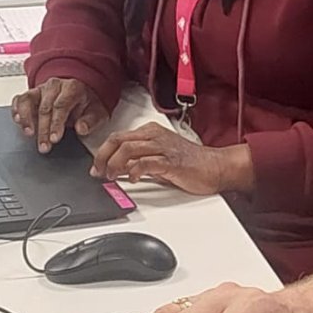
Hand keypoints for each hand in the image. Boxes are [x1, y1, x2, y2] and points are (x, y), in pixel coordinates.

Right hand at [12, 78, 106, 152]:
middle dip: (43, 129)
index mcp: (72, 88)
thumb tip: (82, 129)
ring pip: (28, 100)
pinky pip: (20, 99)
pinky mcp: (31, 93)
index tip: (54, 138)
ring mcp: (41, 89)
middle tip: (44, 146)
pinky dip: (16, 110)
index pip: (61, 106)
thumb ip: (91, 121)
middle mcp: (55, 86)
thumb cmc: (87, 103)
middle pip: (45, 107)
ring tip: (28, 133)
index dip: (56, 123)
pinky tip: (17, 121)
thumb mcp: (97, 112)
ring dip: (26, 118)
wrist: (81, 91)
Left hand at [90, 123, 253, 195]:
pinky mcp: (169, 162)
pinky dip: (134, 171)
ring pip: (127, 149)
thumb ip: (139, 162)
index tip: (97, 167)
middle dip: (102, 157)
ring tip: (112, 176)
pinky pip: (145, 163)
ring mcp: (162, 148)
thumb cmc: (191, 164)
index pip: (118, 137)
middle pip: (117, 140)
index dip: (102, 152)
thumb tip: (119, 169)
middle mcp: (154, 136)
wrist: (215, 167)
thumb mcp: (159, 160)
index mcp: (151, 133)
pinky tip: (133, 179)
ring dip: (114, 165)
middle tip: (98, 172)